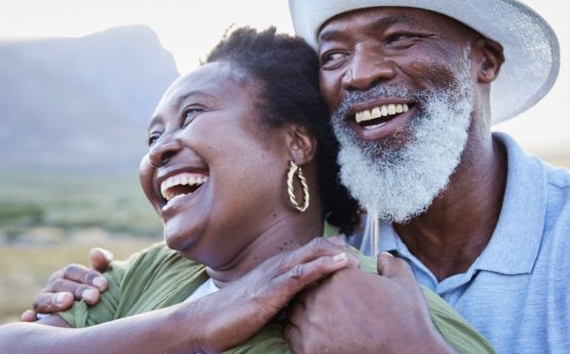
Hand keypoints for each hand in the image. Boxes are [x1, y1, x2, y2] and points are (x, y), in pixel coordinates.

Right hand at [20, 247, 113, 321]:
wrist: (90, 316)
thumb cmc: (96, 293)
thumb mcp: (101, 279)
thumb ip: (102, 263)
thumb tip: (95, 252)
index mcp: (66, 275)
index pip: (72, 271)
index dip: (87, 276)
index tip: (103, 285)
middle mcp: (52, 287)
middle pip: (60, 285)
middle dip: (78, 290)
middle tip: (94, 297)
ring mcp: (42, 303)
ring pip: (43, 300)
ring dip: (54, 300)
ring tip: (67, 301)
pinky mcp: (38, 320)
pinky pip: (30, 319)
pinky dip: (29, 317)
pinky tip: (30, 317)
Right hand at [191, 237, 357, 352]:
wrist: (203, 322)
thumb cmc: (232, 316)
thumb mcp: (264, 304)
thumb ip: (284, 298)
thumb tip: (305, 304)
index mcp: (277, 268)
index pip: (311, 251)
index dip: (334, 250)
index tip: (356, 256)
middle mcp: (277, 266)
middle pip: (315, 247)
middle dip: (341, 249)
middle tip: (366, 258)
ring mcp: (273, 276)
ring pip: (311, 255)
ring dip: (337, 254)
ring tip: (359, 260)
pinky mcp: (270, 292)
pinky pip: (300, 275)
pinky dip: (322, 266)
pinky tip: (340, 265)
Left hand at [285, 252, 452, 353]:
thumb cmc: (407, 321)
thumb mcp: (404, 282)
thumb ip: (390, 264)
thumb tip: (383, 256)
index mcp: (341, 276)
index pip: (321, 269)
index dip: (327, 279)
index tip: (337, 291)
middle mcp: (322, 296)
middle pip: (304, 289)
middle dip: (313, 296)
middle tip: (328, 308)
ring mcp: (313, 323)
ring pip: (294, 311)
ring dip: (302, 313)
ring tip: (320, 322)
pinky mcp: (309, 348)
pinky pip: (290, 334)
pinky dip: (298, 333)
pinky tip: (313, 336)